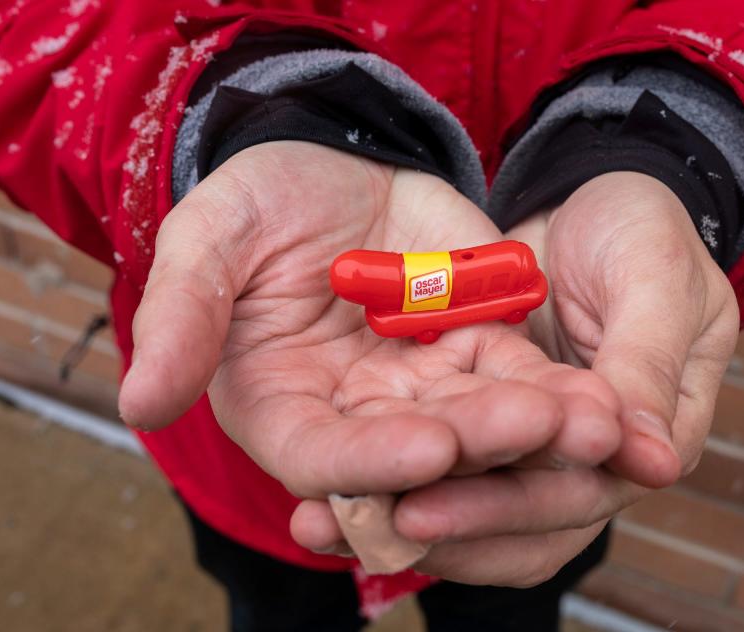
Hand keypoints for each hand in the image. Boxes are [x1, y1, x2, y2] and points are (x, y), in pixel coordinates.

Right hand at [117, 141, 623, 582]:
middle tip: (541, 432)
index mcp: (284, 407)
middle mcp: (359, 415)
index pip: (325, 455)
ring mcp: (423, 387)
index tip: (428, 448)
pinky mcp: (477, 348)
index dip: (373, 460)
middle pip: (420, 451)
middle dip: (482, 447)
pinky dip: (560, 389)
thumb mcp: (209, 240)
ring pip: (483, 423)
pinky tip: (605, 395)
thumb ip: (181, 317)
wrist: (327, 165)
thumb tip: (138, 401)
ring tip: (595, 421)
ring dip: (541, 428)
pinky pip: (521, 376)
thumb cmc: (255, 205)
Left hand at [296, 171, 738, 586]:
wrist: (591, 198)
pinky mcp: (486, 419)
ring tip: (327, 522)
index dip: (509, 508)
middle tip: (372, 525)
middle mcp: (591, 458)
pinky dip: (396, 473)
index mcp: (649, 434)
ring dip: (408, 517)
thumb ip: (645, 365)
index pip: (580, 496)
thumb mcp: (652, 280)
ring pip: (475, 508)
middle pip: (520, 527)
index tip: (428, 510)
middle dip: (445, 526)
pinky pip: (443, 461)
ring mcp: (536, 445)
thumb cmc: (640, 229)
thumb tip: (654, 464)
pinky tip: (336, 487)